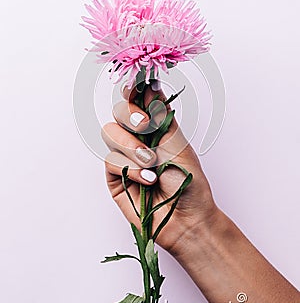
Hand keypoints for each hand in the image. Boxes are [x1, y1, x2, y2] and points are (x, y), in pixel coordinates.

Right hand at [101, 84, 217, 255]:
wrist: (187, 218)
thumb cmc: (188, 182)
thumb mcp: (178, 142)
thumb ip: (160, 114)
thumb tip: (150, 84)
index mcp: (154, 127)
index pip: (136, 101)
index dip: (132, 92)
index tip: (134, 87)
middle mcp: (136, 138)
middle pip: (117, 111)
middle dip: (129, 115)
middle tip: (144, 126)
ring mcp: (124, 157)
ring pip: (109, 132)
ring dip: (130, 145)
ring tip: (150, 162)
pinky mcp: (114, 177)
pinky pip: (110, 160)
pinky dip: (130, 168)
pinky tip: (147, 179)